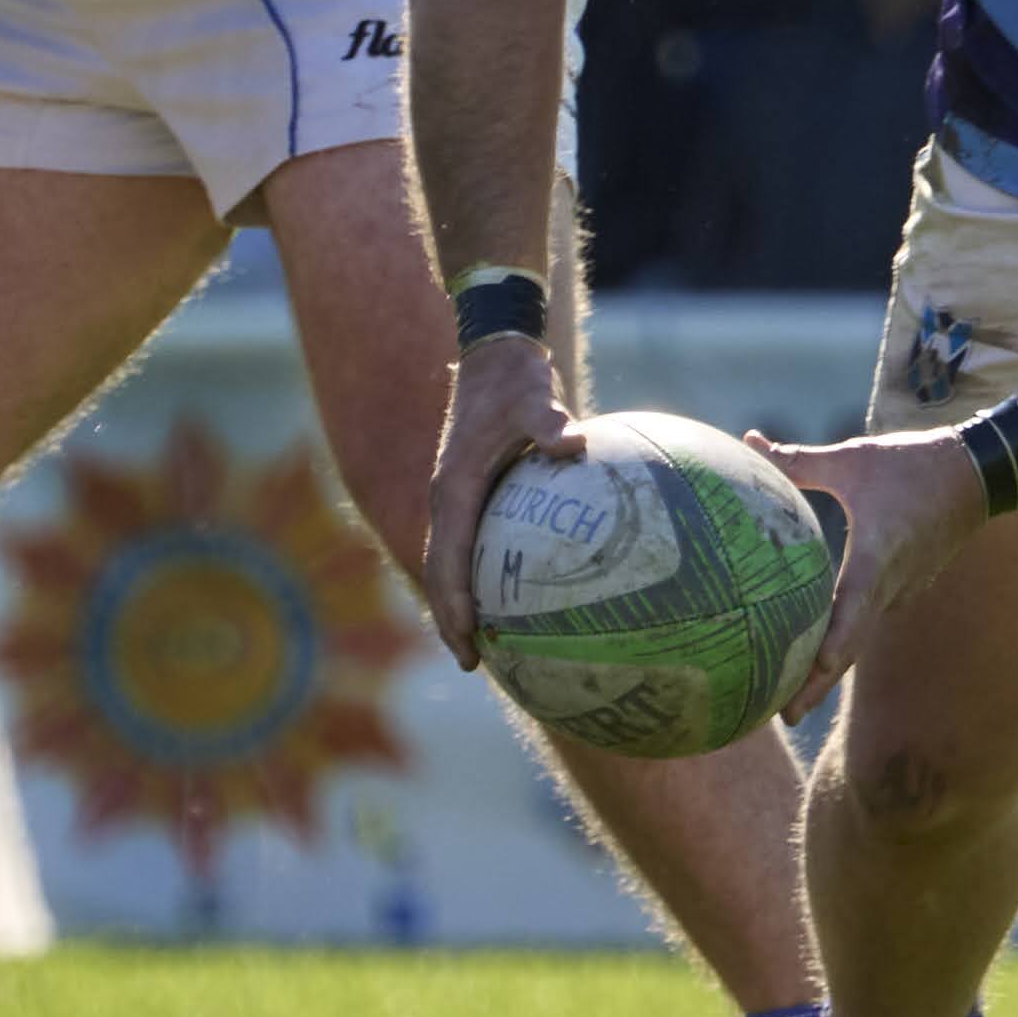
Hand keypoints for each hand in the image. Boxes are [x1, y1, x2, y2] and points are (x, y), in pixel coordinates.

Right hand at [419, 334, 582, 669]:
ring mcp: (459, 498)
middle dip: (453, 620)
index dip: (454, 604)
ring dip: (465, 603)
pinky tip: (526, 598)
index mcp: (454, 488)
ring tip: (493, 647)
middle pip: (444, 572)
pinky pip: (478, 545)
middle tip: (474, 663)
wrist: (496, 353)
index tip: (468, 641)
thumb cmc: (517, 377)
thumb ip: (550, 421)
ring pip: (455, 562)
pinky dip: (488, 576)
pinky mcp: (475, 493)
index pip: (449, 559)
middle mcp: (449, 499)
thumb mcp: (535, 396)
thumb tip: (573, 442)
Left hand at [747, 428, 989, 721]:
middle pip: (847, 649)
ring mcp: (900, 592)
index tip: (795, 690)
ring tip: (785, 687)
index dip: (821, 660)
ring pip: (857, 637)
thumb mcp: (852, 459)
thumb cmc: (912, 464)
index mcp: (875, 560)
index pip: (846, 623)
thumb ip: (797, 460)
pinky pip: (868, 620)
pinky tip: (812, 643)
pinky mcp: (904, 588)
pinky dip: (842, 638)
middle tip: (778, 714)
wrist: (976, 474)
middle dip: (813, 684)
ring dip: (825, 663)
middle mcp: (889, 587)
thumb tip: (748, 441)